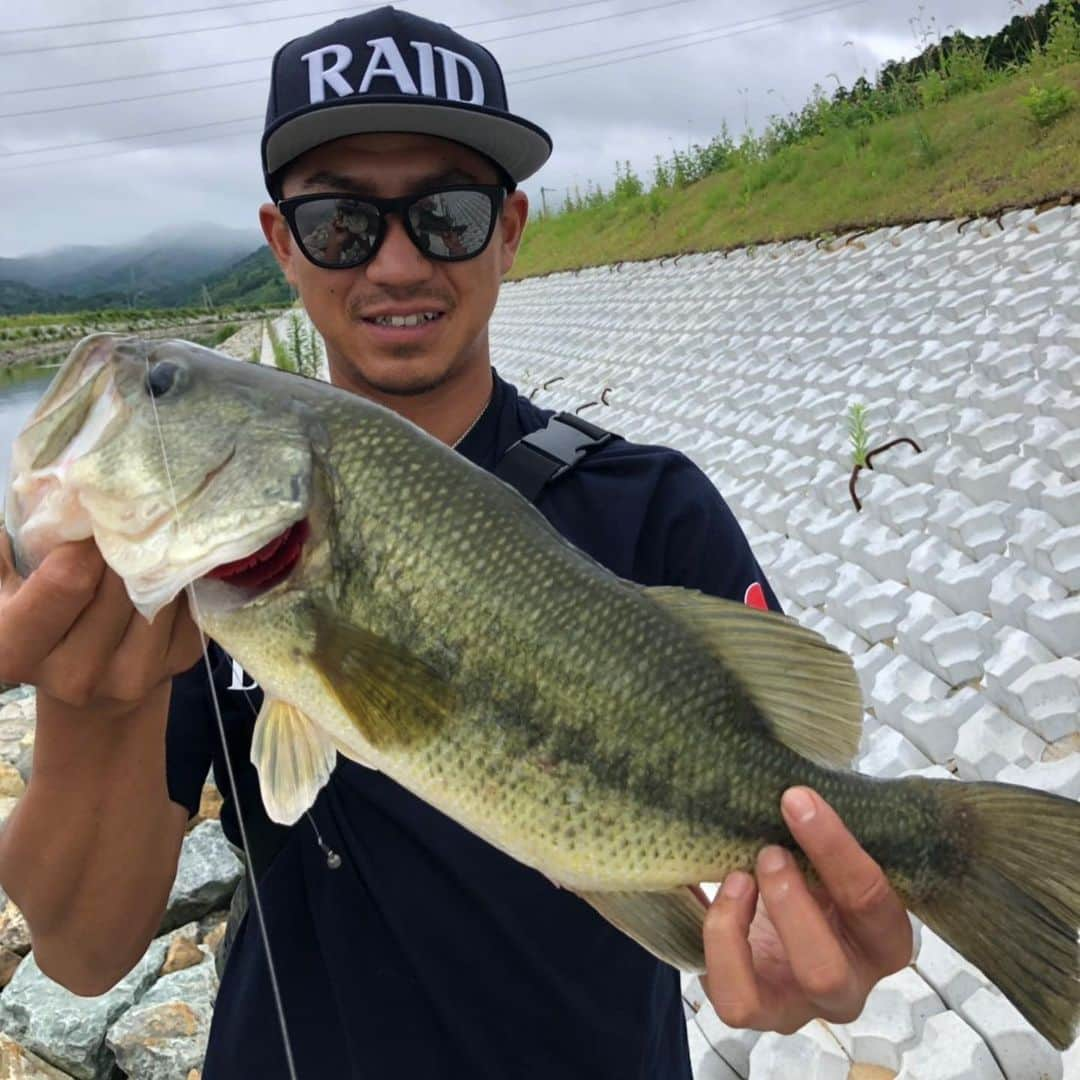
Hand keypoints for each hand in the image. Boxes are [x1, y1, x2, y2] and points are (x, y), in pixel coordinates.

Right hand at [0, 533, 202, 712]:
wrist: (85, 685)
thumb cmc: (39, 616)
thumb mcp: (7, 587)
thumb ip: (12, 550)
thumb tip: (53, 492)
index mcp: (16, 648)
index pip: (68, 579)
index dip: (86, 542)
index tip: (95, 520)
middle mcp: (74, 674)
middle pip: (120, 584)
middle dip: (126, 547)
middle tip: (133, 521)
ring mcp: (130, 677)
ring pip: (160, 594)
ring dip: (160, 562)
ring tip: (155, 539)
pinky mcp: (176, 668)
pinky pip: (192, 607)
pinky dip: (185, 582)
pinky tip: (173, 570)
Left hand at [702, 786, 912, 1033]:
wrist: (771, 913)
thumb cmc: (806, 871)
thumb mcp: (818, 854)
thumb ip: (813, 831)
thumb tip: (780, 776)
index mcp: (881, 937)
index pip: (873, 901)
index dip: (835, 848)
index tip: (797, 799)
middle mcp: (848, 983)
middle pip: (825, 969)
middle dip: (789, 904)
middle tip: (767, 851)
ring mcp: (799, 1006)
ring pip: (760, 1001)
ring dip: (741, 930)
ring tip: (735, 876)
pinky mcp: (755, 1009)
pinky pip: (733, 996)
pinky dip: (716, 942)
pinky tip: (711, 894)